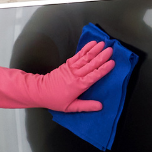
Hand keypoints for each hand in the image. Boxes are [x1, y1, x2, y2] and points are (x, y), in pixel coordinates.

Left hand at [0, 40, 114, 112]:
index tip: (112, 63)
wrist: (40, 91)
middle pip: (91, 64)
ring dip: (95, 50)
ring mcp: (71, 68)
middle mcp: (76, 75)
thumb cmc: (56, 100)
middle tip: (111, 49)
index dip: (103, 69)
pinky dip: (86, 48)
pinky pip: (78, 55)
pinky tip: (92, 44)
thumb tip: (100, 106)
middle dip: (101, 56)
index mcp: (78, 86)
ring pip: (85, 57)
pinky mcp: (67, 64)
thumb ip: (86, 106)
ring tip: (104, 43)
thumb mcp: (71, 107)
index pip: (93, 76)